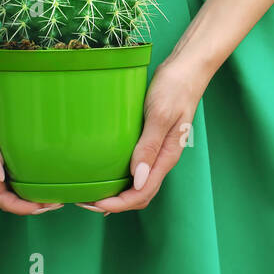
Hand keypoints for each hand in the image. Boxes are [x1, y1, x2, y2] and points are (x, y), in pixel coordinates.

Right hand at [0, 53, 62, 216]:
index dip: (20, 207)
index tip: (44, 207)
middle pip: (10, 192)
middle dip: (34, 202)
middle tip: (61, 199)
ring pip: (16, 176)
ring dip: (36, 185)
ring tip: (61, 183)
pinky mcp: (3, 133)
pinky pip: (19, 155)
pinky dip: (35, 162)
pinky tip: (53, 157)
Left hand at [84, 56, 207, 213]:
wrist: (187, 69)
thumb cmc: (175, 88)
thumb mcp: (160, 115)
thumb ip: (150, 146)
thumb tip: (139, 178)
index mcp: (167, 156)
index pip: (143, 192)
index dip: (119, 204)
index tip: (95, 203)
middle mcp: (163, 158)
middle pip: (140, 194)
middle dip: (114, 204)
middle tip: (86, 201)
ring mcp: (158, 151)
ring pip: (139, 184)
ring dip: (117, 194)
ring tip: (92, 192)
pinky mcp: (152, 141)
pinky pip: (137, 169)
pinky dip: (121, 179)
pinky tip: (106, 174)